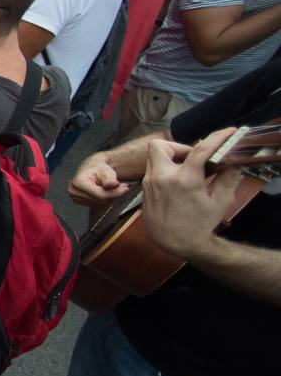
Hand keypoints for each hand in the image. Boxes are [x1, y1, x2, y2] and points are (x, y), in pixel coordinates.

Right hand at [67, 152, 132, 205]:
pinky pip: (97, 204)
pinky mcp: (79, 202)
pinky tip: (106, 191)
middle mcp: (74, 192)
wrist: (91, 169)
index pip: (100, 195)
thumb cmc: (98, 168)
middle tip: (123, 186)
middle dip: (114, 194)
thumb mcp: (106, 170)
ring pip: (100, 203)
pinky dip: (104, 199)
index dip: (115, 193)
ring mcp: (75, 198)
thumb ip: (110, 179)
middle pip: (100, 200)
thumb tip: (114, 185)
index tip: (126, 188)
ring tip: (114, 187)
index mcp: (78, 182)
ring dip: (110, 197)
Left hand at [141, 127, 242, 260]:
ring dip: (170, 160)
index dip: (216, 137)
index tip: (227, 132)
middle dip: (176, 147)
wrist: (176, 243)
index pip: (200, 149)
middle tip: (191, 159)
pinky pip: (151, 173)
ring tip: (186, 173)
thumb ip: (227, 178)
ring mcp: (149, 185)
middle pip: (159, 145)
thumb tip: (232, 162)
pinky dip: (164, 172)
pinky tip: (177, 185)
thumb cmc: (199, 224)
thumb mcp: (220, 201)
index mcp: (183, 180)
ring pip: (153, 159)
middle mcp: (161, 178)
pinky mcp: (143, 192)